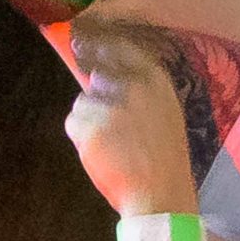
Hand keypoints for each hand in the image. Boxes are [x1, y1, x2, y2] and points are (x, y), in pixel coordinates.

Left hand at [63, 22, 198, 218]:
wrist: (161, 194)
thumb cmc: (164, 159)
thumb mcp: (165, 113)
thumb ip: (141, 90)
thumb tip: (100, 74)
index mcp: (156, 82)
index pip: (121, 48)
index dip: (100, 47)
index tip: (83, 46)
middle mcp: (134, 87)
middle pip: (96, 79)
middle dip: (96, 98)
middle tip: (106, 123)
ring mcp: (111, 106)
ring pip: (82, 103)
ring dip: (88, 121)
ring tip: (110, 145)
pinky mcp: (91, 127)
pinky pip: (73, 123)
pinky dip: (80, 139)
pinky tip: (101, 153)